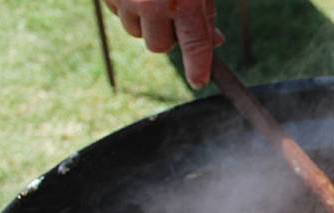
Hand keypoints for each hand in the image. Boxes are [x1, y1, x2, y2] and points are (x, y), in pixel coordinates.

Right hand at [103, 0, 223, 88]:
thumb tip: (216, 43)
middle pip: (159, 46)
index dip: (198, 68)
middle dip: (166, 36)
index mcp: (183, 1)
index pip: (195, 45)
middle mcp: (152, 3)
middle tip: (170, 12)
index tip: (199, 82)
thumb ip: (206, 14)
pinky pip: (117, 13)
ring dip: (144, 21)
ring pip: (136, 32)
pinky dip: (125, 5)